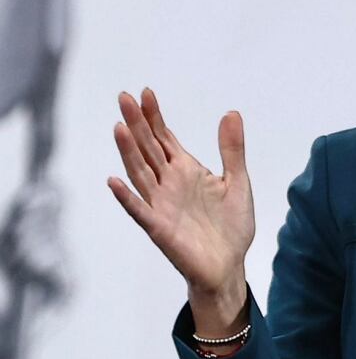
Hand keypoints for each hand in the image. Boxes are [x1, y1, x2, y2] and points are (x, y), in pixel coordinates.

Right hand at [107, 88, 253, 334]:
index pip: (164, 138)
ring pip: (140, 174)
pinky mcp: (160, 229)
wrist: (230, 266)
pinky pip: (141, 211)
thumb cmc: (231, 226)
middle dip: (137, 124)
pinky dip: (127, 197)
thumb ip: (232, 149)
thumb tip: (231, 112)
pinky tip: (115, 181)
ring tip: (119, 127)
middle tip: (124, 97)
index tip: (145, 92)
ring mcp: (162, 205)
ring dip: (128, 152)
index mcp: (186, 170)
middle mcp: (169, 184)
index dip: (154, 116)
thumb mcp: (237, 181)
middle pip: (148, 149)